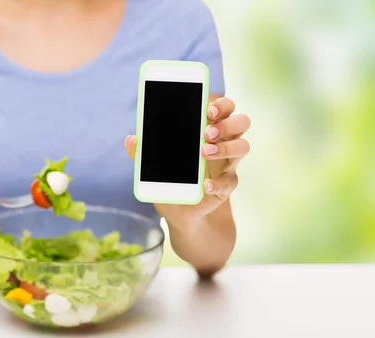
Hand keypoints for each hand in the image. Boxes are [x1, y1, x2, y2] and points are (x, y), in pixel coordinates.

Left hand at [125, 97, 250, 223]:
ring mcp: (228, 163)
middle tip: (206, 132)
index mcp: (209, 128)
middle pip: (241, 122)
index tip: (207, 108)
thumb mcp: (155, 162)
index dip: (221, 105)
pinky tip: (205, 185)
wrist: (180, 209)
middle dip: (227, 123)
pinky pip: (231, 181)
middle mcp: (224, 142)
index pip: (224, 108)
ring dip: (226, 147)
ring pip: (243, 146)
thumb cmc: (171, 175)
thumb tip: (131, 140)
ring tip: (204, 152)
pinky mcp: (227, 185)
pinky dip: (218, 182)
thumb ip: (144, 150)